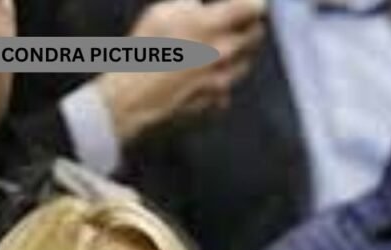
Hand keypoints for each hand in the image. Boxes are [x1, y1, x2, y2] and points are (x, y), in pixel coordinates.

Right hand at [92, 0, 265, 143]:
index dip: (252, 4)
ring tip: (216, 47)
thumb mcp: (163, 12)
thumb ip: (191, 6)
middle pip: (256, 34)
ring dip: (238, 52)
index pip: (254, 8)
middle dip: (248, 26)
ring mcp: (225, 78)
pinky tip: (205, 73)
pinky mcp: (219, 99)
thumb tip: (202, 7)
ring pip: (246, 60)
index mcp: (214, 25)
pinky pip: (230, 86)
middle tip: (234, 22)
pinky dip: (222, 78)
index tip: (249, 4)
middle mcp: (226, 52)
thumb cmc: (145, 50)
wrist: (135, 96)